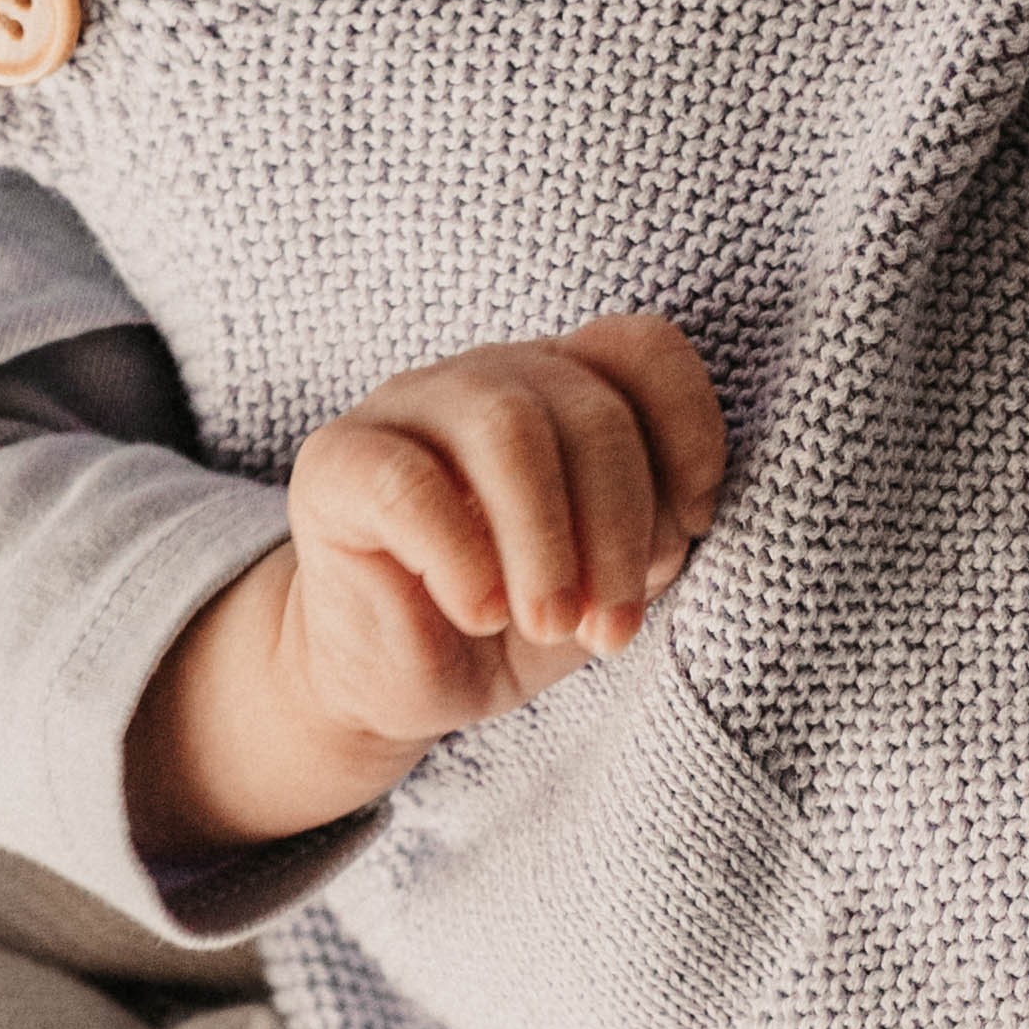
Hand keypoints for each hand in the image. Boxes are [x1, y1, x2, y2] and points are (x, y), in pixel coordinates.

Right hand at [131, 316, 729, 856]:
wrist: (390, 678)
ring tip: (551, 623)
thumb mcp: (604, 584)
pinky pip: (409, 483)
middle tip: (611, 625)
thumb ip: (650, 536)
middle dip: (621, 527)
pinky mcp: (335, 460)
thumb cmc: (511, 619)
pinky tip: (479, 612)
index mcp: (564, 385)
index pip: (644, 350)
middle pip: (588, 407)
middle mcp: (490, 376)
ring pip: (508, 427)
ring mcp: (407, 406)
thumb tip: (672, 523)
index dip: (689, 430)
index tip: (692, 526)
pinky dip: (463, 558)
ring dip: (548, 542)